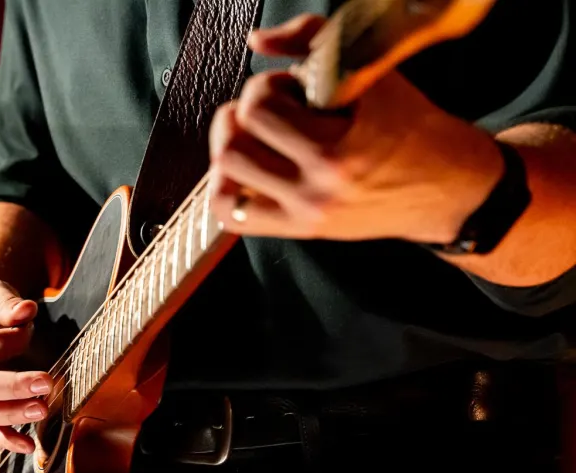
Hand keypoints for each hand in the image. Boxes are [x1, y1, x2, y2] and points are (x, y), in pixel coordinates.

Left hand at [208, 14, 503, 244]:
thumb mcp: (374, 73)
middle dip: (245, 114)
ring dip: (231, 147)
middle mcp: (318, 187)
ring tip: (257, 137)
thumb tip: (256, 40)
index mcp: (337, 147)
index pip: (259, 106)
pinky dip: (225, 188)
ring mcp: (305, 213)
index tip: (295, 88)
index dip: (269, 85)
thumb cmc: (412, 126)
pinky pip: (232, 215)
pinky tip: (246, 169)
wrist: (449, 189)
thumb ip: (314, 40)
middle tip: (274, 111)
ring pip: (223, 179)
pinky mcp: (300, 231)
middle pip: (234, 144)